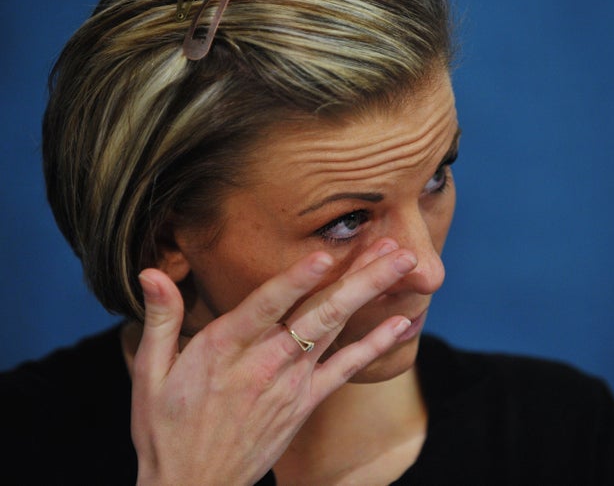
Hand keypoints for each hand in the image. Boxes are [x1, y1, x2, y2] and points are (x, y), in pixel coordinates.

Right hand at [130, 239, 416, 484]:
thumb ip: (161, 318)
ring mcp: (289, 384)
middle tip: (397, 248)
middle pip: (318, 313)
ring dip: (370, 295)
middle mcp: (263, 362)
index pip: (265, 306)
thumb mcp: (150, 372)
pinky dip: (375, 345)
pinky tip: (401, 323)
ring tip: (401, 265)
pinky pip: (346, 370)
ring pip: (336, 331)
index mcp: (223, 348)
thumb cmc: (167, 427)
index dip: (296, 279)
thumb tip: (151, 272)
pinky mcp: (304, 404)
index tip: (326, 254)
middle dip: (360, 278)